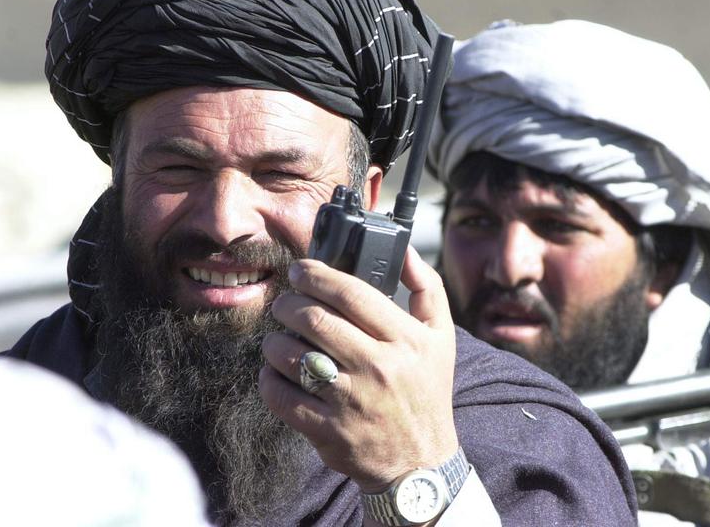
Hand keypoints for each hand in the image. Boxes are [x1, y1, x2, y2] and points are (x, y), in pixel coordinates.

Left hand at [259, 246, 458, 492]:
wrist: (420, 461)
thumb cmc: (426, 390)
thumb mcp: (441, 336)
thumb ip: (426, 287)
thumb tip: (404, 248)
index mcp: (406, 340)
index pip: (352, 293)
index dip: (317, 275)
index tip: (301, 270)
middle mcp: (379, 368)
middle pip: (314, 319)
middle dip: (288, 303)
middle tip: (284, 303)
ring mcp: (350, 401)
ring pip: (290, 354)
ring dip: (275, 339)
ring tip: (279, 337)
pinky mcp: (327, 430)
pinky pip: (280, 395)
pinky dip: (268, 378)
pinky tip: (276, 371)